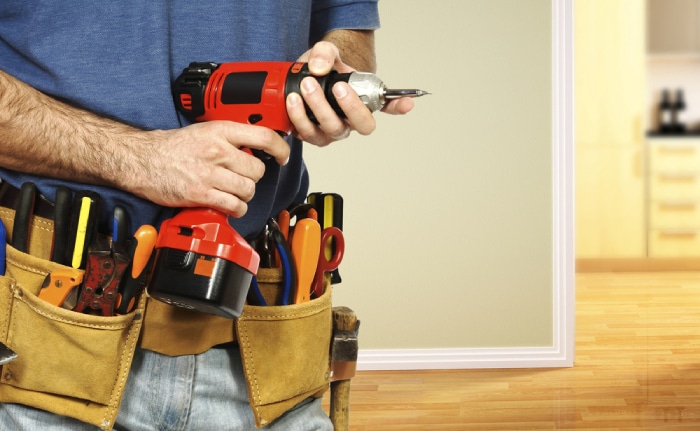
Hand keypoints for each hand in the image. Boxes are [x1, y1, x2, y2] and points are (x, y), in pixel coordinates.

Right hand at [138, 121, 289, 216]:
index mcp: (220, 131)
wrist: (142, 159)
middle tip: (242, 178)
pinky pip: (234, 206)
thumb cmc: (172, 147)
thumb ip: (230, 138)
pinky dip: (236, 209)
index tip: (283, 156)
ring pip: (248, 189)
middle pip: (258, 170)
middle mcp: (217, 151)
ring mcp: (209, 173)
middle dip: (253, 177)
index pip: (264, 137)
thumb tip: (256, 148)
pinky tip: (229, 206)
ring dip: (244, 195)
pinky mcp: (201, 193)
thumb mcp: (204, 131)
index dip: (280, 148)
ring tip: (233, 192)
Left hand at [287, 41, 413, 145]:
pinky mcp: (311, 135)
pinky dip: (298, 118)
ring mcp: (332, 130)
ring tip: (306, 86)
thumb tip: (319, 67)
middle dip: (350, 107)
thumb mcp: (326, 53)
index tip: (408, 102)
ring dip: (318, 109)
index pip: (387, 106)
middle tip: (336, 87)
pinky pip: (307, 133)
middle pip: (361, 125)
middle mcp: (351, 120)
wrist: (302, 79)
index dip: (399, 107)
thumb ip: (325, 53)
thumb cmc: (322, 70)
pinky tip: (293, 101)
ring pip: (332, 129)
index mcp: (364, 101)